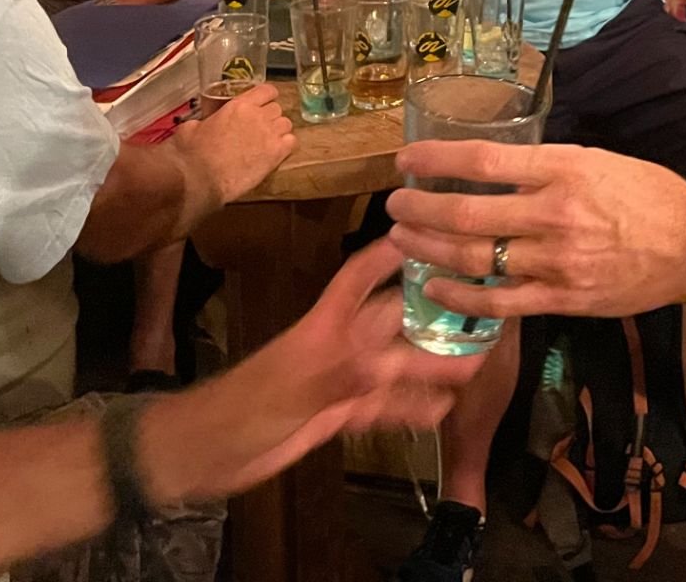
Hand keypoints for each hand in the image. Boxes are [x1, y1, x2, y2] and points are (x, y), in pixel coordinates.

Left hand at [146, 239, 486, 501]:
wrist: (205, 454)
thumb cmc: (241, 411)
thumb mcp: (293, 390)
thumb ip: (345, 375)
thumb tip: (394, 364)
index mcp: (324, 327)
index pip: (362, 275)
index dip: (392, 252)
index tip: (430, 232)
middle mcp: (339, 348)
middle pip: (391, 321)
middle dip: (431, 313)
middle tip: (480, 310)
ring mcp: (339, 382)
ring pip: (395, 366)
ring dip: (431, 365)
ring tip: (476, 365)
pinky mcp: (336, 415)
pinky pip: (382, 407)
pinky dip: (411, 409)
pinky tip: (439, 411)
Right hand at [171, 83, 295, 205]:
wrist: (198, 177)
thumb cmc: (190, 152)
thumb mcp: (193, 126)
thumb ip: (207, 120)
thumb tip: (205, 124)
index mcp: (239, 105)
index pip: (267, 90)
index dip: (267, 97)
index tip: (263, 104)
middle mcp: (258, 115)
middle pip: (276, 108)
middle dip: (270, 116)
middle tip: (259, 129)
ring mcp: (269, 134)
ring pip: (286, 124)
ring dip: (278, 130)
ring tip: (267, 142)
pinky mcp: (275, 154)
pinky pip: (291, 142)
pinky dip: (286, 145)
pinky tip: (275, 152)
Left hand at [387, 142, 685, 320]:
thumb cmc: (649, 195)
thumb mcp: (598, 160)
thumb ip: (546, 166)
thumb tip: (494, 167)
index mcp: (564, 169)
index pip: (483, 160)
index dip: (436, 159)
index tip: (406, 160)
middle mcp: (555, 213)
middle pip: (467, 212)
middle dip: (419, 208)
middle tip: (394, 204)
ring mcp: (557, 261)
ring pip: (475, 256)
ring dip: (429, 247)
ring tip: (402, 238)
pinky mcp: (563, 298)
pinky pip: (499, 300)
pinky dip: (460, 294)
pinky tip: (434, 285)